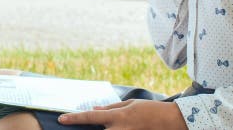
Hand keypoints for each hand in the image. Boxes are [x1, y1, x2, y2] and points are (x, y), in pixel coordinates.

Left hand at [58, 99, 186, 129]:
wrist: (172, 122)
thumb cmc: (150, 110)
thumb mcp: (130, 104)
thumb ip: (110, 108)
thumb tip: (94, 110)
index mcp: (118, 116)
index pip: (91, 117)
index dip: (74, 118)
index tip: (61, 119)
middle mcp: (119, 129)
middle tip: (69, 125)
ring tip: (97, 127)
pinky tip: (110, 129)